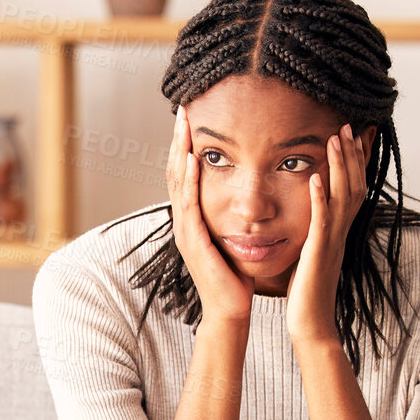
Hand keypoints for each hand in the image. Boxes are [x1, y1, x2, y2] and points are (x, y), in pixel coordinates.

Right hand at [166, 104, 253, 325]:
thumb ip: (232, 215)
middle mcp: (183, 221)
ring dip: (178, 151)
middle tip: (182, 110)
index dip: (185, 146)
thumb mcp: (232, 237)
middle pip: (175, 171)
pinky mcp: (194, 240)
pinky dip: (188, 179)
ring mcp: (185, 230)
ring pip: (177, 182)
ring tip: (182, 124)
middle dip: (178, 140)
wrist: (231, 309)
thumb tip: (245, 193)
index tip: (191, 119)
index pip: (185, 174)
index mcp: (192, 219)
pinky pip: (189, 203)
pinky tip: (191, 158)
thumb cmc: (235, 276)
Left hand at [287, 122, 370, 343]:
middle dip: (353, 155)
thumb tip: (314, 216)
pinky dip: (321, 198)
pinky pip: (322, 222)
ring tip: (336, 138)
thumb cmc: (307, 293)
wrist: (310, 325)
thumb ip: (316, 233)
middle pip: (355, 185)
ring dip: (341, 166)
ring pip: (343, 197)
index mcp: (338, 232)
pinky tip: (316, 178)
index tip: (359, 134)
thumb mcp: (313, 255)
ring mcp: (332, 242)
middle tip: (349, 125)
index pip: (354, 189)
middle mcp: (341, 233)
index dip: (358, 162)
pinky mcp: (318, 254)